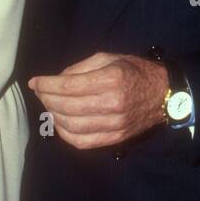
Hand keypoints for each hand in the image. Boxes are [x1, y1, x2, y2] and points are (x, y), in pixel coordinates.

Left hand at [28, 53, 167, 149]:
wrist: (164, 94)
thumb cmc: (135, 71)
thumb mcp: (110, 58)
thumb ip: (82, 67)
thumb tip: (56, 80)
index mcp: (111, 79)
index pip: (68, 86)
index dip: (46, 84)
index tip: (35, 82)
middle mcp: (112, 103)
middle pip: (66, 106)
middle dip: (47, 99)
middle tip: (41, 92)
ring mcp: (114, 124)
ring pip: (71, 125)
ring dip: (53, 116)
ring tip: (50, 106)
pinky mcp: (115, 138)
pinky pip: (82, 142)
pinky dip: (65, 134)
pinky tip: (60, 123)